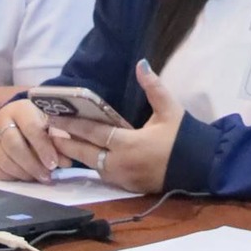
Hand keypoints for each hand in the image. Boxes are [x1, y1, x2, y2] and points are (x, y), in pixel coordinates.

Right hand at [0, 98, 61, 181]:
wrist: (21, 121)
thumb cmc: (42, 121)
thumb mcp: (53, 124)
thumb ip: (59, 141)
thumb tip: (64, 162)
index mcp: (21, 109)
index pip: (31, 128)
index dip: (43, 148)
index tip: (54, 164)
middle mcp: (2, 121)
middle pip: (13, 145)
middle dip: (32, 164)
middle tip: (47, 176)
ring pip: (4, 160)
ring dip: (24, 173)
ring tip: (41, 178)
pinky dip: (13, 177)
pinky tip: (27, 177)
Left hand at [45, 62, 179, 193]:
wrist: (202, 168)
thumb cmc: (185, 138)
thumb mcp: (170, 110)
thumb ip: (153, 88)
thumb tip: (141, 64)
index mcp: (129, 144)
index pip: (93, 133)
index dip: (73, 124)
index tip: (55, 116)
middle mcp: (121, 163)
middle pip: (86, 153)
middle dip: (65, 142)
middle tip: (47, 131)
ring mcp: (124, 178)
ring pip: (93, 166)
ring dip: (77, 154)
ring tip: (60, 142)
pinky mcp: (128, 186)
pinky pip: (104, 175)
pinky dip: (92, 164)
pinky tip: (85, 156)